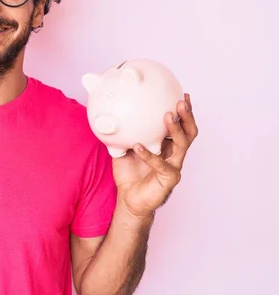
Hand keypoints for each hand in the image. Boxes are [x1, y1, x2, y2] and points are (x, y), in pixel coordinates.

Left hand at [112, 93, 197, 217]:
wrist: (128, 200)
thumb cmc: (129, 173)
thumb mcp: (121, 149)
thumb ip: (120, 134)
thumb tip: (107, 116)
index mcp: (165, 145)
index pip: (180, 125)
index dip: (184, 112)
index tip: (182, 95)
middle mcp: (173, 154)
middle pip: (188, 132)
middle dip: (187, 116)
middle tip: (180, 102)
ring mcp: (174, 166)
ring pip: (182, 145)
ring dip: (175, 129)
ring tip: (167, 116)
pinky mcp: (169, 179)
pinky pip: (161, 164)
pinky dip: (149, 155)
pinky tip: (138, 146)